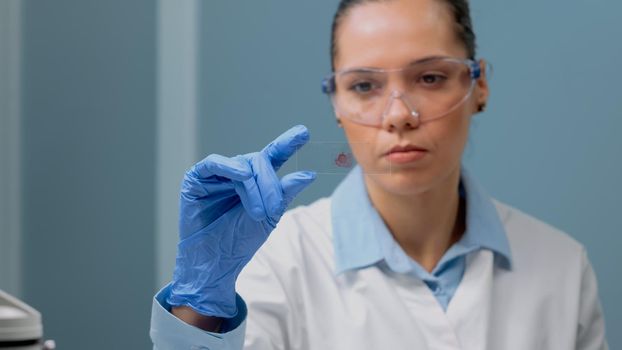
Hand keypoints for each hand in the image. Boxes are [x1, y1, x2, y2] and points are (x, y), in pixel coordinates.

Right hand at [167, 125, 315, 317]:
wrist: (215, 265)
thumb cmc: (239, 242)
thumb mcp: (270, 216)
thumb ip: (285, 193)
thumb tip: (308, 174)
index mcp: (255, 181)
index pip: (273, 156)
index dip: (287, 144)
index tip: (304, 133)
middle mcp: (236, 174)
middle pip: (259, 161)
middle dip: (270, 184)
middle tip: (273, 209)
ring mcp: (215, 175)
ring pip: (241, 165)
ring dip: (254, 187)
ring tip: (259, 212)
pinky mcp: (195, 179)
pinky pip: (213, 163)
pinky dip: (229, 167)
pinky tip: (242, 175)